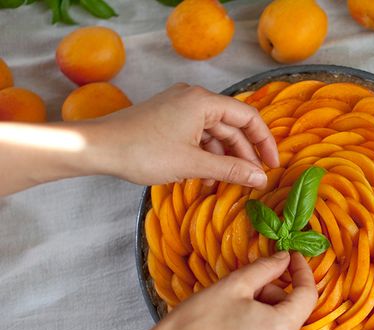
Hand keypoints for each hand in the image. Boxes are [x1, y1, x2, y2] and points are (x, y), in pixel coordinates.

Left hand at [91, 83, 278, 186]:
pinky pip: (198, 136)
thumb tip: (261, 179)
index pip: (248, 118)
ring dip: (224, 159)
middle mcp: (194, 98)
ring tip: (227, 184)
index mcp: (203, 101)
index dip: (265, 142)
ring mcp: (180, 108)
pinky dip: (206, 156)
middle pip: (232, 126)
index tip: (272, 166)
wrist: (98, 148)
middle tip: (252, 180)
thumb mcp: (193, 165)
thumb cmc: (144, 152)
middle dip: (244, 155)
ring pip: (215, 134)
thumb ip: (231, 170)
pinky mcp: (169, 119)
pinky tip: (206, 177)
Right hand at [140, 251, 317, 329]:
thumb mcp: (234, 285)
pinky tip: (230, 323)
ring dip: (263, 308)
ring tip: (231, 306)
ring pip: (278, 325)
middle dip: (271, 292)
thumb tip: (285, 259)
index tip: (292, 256)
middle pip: (291, 311)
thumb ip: (266, 268)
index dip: (302, 271)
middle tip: (243, 286)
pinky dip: (257, 326)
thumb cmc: (198, 322)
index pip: (308, 295)